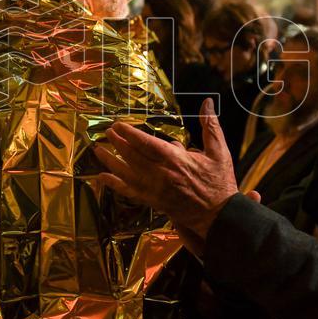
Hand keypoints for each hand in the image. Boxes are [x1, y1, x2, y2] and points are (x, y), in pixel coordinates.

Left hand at [95, 98, 238, 255]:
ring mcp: (155, 190)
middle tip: (106, 132)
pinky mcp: (154, 202)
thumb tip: (208, 103)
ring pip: (127, 173)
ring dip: (110, 161)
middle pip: (133, 156)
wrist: (219, 215)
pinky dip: (115, 185)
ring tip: (97, 150)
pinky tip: (103, 178)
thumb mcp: (219, 151)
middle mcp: (161, 175)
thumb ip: (210, 126)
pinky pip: (130, 192)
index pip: (146, 143)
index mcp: (176, 160)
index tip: (118, 125)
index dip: (130, 133)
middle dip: (117, 143)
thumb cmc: (219, 183)